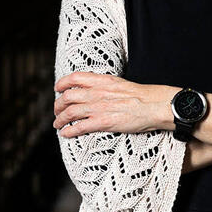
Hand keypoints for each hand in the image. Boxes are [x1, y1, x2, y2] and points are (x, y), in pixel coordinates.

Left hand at [53, 72, 171, 137]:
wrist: (153, 105)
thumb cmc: (141, 95)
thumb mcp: (119, 83)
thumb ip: (104, 85)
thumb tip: (94, 88)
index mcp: (102, 81)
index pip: (74, 78)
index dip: (62, 84)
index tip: (58, 88)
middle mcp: (97, 92)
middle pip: (68, 97)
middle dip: (58, 105)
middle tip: (57, 111)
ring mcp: (98, 107)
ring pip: (69, 112)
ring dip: (60, 119)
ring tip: (58, 124)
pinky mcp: (102, 122)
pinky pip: (79, 127)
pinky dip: (69, 131)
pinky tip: (66, 134)